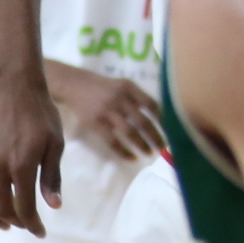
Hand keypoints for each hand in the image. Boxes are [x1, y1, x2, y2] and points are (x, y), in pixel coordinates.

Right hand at [0, 63, 61, 234]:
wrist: (15, 85)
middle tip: (26, 224)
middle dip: (15, 222)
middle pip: (1, 209)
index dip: (33, 225)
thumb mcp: (55, 144)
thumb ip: (52, 177)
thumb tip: (54, 206)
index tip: (41, 233)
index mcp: (22, 166)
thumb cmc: (42, 113)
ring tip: (2, 220)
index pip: (24, 209)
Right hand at [47, 62, 165, 161]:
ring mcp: (107, 111)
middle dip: (155, 136)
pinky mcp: (95, 122)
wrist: (75, 84)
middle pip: (142, 121)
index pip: (151, 105)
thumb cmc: (103, 87)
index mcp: (129, 87)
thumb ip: (137, 98)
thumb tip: (160, 118)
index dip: (162, 119)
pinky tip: (131, 158)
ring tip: (149, 153)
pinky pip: (112, 141)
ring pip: (129, 132)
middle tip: (163, 148)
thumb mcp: (122, 85)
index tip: (169, 131)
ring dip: (142, 145)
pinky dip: (123, 151)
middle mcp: (119, 98)